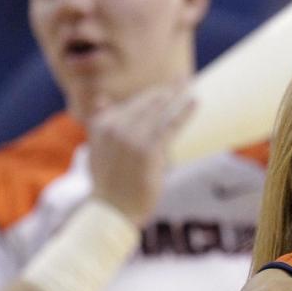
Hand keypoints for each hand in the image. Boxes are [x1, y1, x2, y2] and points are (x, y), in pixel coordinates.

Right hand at [88, 83, 195, 226]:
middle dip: (165, 90)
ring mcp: (130, 137)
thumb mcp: (96, 149)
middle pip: (145, 103)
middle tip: (182, 79)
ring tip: (189, 84)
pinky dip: (183, 112)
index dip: (151, 96)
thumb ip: (99, 122)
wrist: (110, 211)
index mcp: (101, 125)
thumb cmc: (108, 184)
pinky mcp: (147, 150)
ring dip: (176, 95)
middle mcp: (114, 127)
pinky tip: (195, 102)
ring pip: (158, 111)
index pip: (131, 104)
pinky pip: (169, 126)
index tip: (166, 88)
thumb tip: (102, 98)